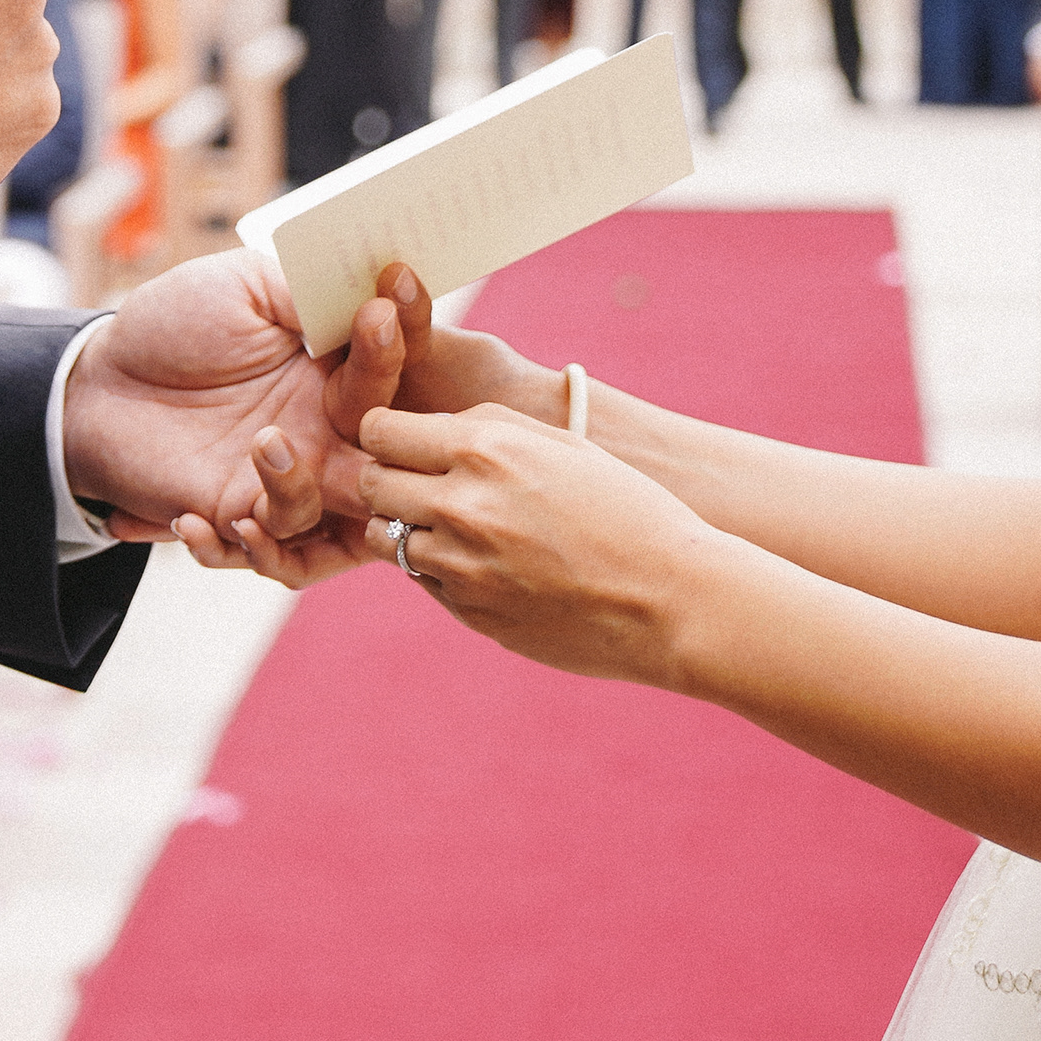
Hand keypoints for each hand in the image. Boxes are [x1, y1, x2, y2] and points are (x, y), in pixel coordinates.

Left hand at [58, 249, 411, 582]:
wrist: (96, 381)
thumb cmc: (171, 324)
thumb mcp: (243, 287)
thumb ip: (306, 294)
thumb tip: (366, 294)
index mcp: (332, 371)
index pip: (386, 366)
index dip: (394, 341)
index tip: (381, 313)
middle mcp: (321, 429)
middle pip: (383, 454)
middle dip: (387, 445)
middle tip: (365, 424)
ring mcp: (284, 477)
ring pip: (330, 510)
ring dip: (297, 482)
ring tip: (263, 444)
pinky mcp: (237, 514)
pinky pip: (266, 548)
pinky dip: (239, 543)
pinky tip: (189, 516)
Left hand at [355, 403, 729, 682]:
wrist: (670, 599)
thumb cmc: (627, 510)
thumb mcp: (561, 444)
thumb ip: (486, 428)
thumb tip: (425, 431)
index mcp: (485, 449)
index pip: (379, 430)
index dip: (387, 434)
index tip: (403, 440)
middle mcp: (461, 506)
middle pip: (370, 483)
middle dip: (388, 478)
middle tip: (421, 481)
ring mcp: (460, 567)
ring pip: (385, 536)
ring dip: (408, 526)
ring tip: (458, 524)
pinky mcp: (468, 613)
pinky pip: (422, 580)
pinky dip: (439, 567)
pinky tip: (490, 562)